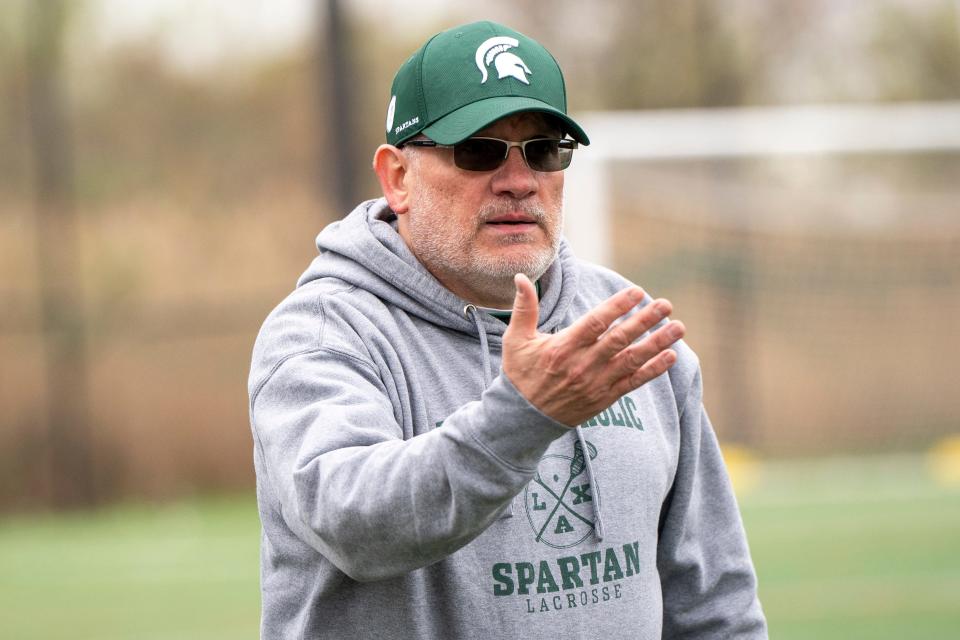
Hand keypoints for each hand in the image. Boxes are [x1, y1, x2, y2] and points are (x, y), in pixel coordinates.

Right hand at [502, 273, 684, 426]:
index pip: (595, 323)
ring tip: (678, 328)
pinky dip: (653, 370)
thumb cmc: (520, 375)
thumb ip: (524, 309)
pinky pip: (633, 383)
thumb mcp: (516, 341)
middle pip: (619, 339)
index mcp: (562, 348)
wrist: (523, 420)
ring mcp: (595, 383)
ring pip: (632, 360)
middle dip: (645, 320)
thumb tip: (520, 277)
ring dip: (657, 343)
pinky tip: (671, 356)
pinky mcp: (604, 399)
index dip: (617, 306)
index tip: (636, 292)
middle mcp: (582, 366)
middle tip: (666, 304)